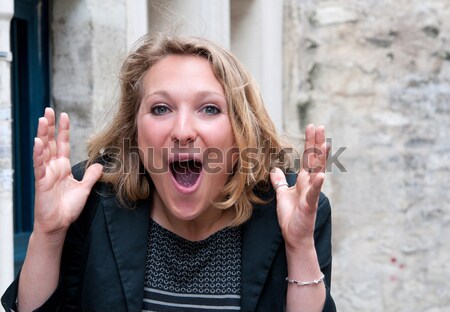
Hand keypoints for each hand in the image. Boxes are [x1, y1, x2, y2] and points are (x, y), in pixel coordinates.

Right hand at [32, 108, 102, 235]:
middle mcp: (53, 167)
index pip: (62, 144)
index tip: (64, 115)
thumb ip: (91, 176)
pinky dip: (38, 154)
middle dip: (50, 127)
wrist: (60, 224)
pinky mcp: (41, 182)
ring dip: (42, 135)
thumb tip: (99, 164)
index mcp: (62, 167)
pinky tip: (38, 142)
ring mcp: (45, 173)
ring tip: (43, 120)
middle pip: (50, 142)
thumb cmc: (69, 208)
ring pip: (43, 150)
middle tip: (48, 110)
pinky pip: (39, 166)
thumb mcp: (85, 188)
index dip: (63, 130)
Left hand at [270, 124, 329, 249]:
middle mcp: (310, 184)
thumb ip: (279, 181)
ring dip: (321, 159)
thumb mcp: (282, 195)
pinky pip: (314, 193)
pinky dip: (317, 184)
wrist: (294, 236)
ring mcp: (311, 194)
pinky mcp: (310, 205)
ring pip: (318, 172)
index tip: (312, 127)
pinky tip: (321, 175)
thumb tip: (275, 169)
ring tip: (325, 144)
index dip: (310, 143)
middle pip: (315, 160)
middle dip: (317, 143)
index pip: (308, 158)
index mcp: (303, 180)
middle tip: (320, 126)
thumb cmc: (291, 216)